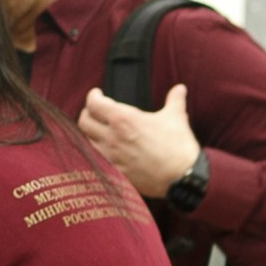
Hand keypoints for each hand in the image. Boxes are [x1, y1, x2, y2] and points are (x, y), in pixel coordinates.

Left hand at [78, 84, 200, 198]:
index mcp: (123, 119)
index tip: (97, 94)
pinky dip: (96, 150)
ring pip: (86, 140)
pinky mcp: (112, 171)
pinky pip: (95, 158)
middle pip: (84, 121)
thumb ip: (175, 100)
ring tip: (99, 129)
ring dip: (90, 132)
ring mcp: (109, 156)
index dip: (93, 96)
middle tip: (95, 111)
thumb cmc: (177, 146)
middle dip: (87, 113)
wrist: (180, 177)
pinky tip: (104, 148)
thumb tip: (180, 89)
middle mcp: (111, 136)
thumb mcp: (176, 117)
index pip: (94, 104)